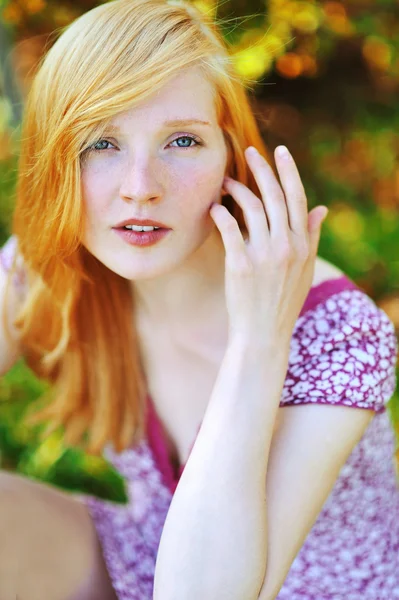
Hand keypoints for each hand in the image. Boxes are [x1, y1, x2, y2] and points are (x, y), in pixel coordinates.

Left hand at [209, 145, 327, 346]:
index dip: (288, 172)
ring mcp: (264, 255)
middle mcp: (286, 246)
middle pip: (274, 196)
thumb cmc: (283, 301)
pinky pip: (230, 229)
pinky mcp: (241, 265)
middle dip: (262, 169)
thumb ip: (310, 237)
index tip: (279, 152)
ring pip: (252, 208)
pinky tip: (213, 207)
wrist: (264, 334)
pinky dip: (221, 214)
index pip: (297, 198)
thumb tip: (321, 208)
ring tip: (224, 182)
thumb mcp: (304, 270)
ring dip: (237, 189)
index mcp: (302, 244)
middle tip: (248, 152)